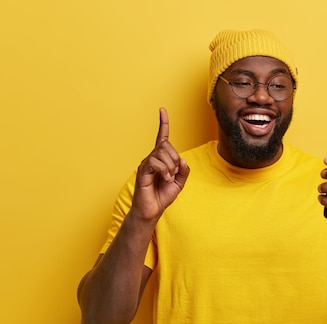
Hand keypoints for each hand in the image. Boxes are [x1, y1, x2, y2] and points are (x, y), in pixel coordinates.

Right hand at [131, 107, 189, 221]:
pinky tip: (165, 179)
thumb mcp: (179, 183)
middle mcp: (151, 158)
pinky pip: (156, 162)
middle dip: (175, 159)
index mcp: (160, 159)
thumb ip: (184, 170)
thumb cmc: (162, 196)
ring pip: (162, 153)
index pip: (162, 137)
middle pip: (167, 145)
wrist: (152, 210)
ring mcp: (146, 164)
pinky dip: (165, 170)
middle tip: (174, 173)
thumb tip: (183, 159)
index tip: (162, 110)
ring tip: (168, 178)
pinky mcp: (143, 171)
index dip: (163, 123)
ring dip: (171, 166)